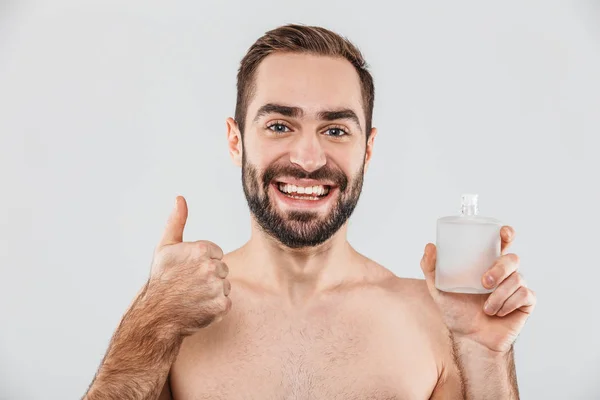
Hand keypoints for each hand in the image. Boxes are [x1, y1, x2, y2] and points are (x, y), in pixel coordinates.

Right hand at [145, 196, 231, 336]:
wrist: (156, 316)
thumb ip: (177, 221)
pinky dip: (216, 307)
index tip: (188, 271)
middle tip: (190, 285)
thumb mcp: (165, 247)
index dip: (202, 262)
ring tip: (194, 296)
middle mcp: (210, 267)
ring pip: (225, 285)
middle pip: (222, 269)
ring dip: (214, 292)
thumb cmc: (161, 279)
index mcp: (200, 249)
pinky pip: (227, 302)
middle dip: (209, 276)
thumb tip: (180, 198)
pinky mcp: (221, 306)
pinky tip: (200, 307)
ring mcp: (217, 287)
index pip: (216, 253)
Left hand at [420, 226, 535, 352]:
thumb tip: (430, 246)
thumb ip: (431, 268)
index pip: (501, 242)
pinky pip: (524, 295)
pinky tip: (498, 313)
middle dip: (500, 268)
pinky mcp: (526, 302)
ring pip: (517, 279)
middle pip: (512, 258)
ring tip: (486, 308)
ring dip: (499, 295)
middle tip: (484, 282)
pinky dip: (508, 304)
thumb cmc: (457, 312)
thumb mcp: (439, 289)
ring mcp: (517, 286)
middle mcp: (504, 272)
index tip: (504, 233)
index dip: (506, 234)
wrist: (471, 339)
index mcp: (487, 264)